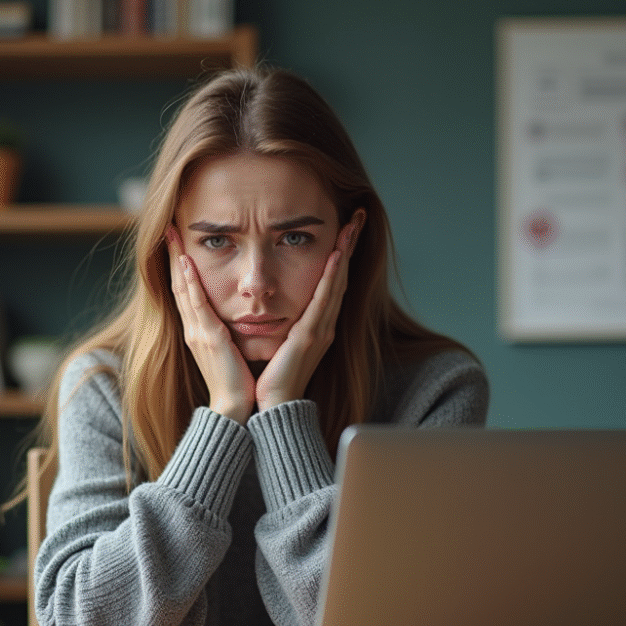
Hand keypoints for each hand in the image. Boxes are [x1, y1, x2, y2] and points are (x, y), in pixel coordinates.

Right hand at [167, 226, 255, 423]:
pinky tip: (185, 263)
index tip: (176, 242)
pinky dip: (189, 282)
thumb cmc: (239, 382)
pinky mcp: (208, 338)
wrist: (237, 409)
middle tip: (167, 229)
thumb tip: (233, 318)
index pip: (186, 291)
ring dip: (176, 260)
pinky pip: (196, 304)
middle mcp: (193, 329)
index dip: (179, 266)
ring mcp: (197, 333)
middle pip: (178, 285)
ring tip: (171, 235)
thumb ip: (227, 332)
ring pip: (182, 289)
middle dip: (172, 256)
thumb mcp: (230, 350)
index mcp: (199, 331)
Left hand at [255, 210, 364, 411]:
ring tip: (351, 226)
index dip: (339, 256)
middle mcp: (324, 325)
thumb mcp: (279, 344)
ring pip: (336, 284)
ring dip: (344, 253)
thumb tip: (275, 307)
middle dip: (348, 246)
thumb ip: (283, 325)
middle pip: (340, 277)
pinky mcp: (310, 337)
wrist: (270, 408)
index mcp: (316, 326)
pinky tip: (337, 257)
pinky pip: (323, 301)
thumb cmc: (270, 380)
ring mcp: (320, 330)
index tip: (344, 230)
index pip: (330, 283)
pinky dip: (332, 277)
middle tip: (355, 217)